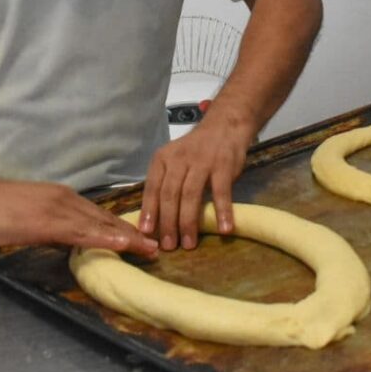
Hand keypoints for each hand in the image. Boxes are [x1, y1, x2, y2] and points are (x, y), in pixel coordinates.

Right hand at [0, 174, 157, 256]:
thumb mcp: (28, 219)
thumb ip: (50, 228)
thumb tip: (67, 241)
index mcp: (62, 199)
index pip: (98, 215)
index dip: (121, 229)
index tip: (141, 239)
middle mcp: (66, 200)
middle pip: (106, 219)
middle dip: (132, 234)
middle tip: (156, 246)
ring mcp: (58, 209)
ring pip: (99, 225)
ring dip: (126, 238)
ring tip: (149, 249)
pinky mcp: (47, 221)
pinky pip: (81, 232)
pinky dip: (104, 239)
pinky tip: (121, 246)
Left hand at [138, 108, 254, 250]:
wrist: (224, 126)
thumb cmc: (195, 150)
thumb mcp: (174, 161)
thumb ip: (165, 184)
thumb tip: (153, 220)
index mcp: (163, 160)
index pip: (152, 188)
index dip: (149, 211)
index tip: (145, 233)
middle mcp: (179, 159)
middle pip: (170, 195)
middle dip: (168, 223)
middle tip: (169, 246)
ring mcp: (202, 161)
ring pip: (191, 195)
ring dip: (189, 222)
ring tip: (189, 243)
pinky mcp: (223, 165)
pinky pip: (221, 191)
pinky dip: (223, 211)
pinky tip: (225, 229)